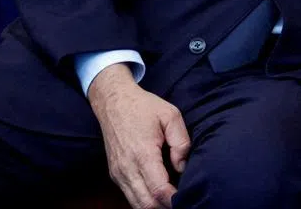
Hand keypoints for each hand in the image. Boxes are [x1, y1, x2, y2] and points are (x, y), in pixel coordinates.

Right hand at [88, 64, 190, 208]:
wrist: (113, 102)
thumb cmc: (144, 107)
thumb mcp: (171, 115)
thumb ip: (181, 142)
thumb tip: (182, 166)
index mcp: (143, 154)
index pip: (158, 190)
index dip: (174, 199)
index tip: (187, 196)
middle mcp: (127, 168)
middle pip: (146, 204)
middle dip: (165, 206)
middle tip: (182, 199)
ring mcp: (118, 173)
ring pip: (136, 204)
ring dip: (154, 206)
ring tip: (171, 198)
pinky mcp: (115, 174)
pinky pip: (129, 196)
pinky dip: (144, 200)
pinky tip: (158, 192)